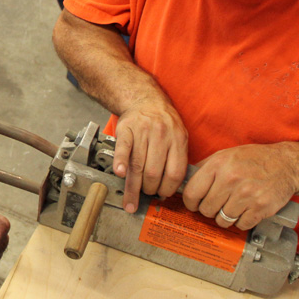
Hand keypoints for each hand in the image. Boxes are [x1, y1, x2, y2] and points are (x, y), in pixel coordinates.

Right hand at [113, 97, 188, 212]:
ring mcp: (143, 132)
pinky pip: (123, 149)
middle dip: (149, 189)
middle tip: (146, 194)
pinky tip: (119, 173)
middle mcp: (162, 135)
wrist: (145, 99)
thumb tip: (171, 188)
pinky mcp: (126, 129)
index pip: (175, 173)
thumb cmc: (163, 122)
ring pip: (138, 166)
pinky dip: (120, 162)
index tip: (162, 196)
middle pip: (155, 172)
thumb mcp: (178, 136)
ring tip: (130, 199)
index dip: (167, 189)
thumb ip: (177, 158)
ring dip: (133, 187)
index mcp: (178, 139)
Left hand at [182, 143, 298, 230]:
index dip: (191, 202)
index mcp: (218, 165)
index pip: (192, 193)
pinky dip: (242, 221)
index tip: (195, 204)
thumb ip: (206, 168)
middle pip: (206, 209)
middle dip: (209, 210)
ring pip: (222, 220)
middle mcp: (231, 179)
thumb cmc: (254, 159)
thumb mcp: (226, 155)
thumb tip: (185, 183)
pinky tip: (246, 210)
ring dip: (225, 217)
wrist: (286, 164)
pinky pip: (241, 225)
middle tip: (217, 205)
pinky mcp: (260, 207)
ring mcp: (246, 194)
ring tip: (233, 207)